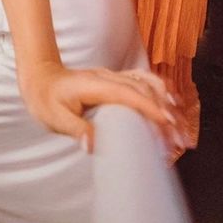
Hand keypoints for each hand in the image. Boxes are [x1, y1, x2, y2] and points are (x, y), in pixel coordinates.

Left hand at [21, 62, 184, 153]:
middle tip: (181, 139)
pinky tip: (172, 105)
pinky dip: (161, 93)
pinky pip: (144, 82)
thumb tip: (93, 145)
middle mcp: (109, 78)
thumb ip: (76, 129)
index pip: (130, 95)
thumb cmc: (46, 98)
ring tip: (182, 127)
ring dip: (168, 103)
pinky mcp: (117, 81)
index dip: (150, 108)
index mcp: (95, 85)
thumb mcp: (54, 118)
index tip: (167, 125)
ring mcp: (114, 77)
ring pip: (148, 83)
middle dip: (167, 113)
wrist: (40, 77)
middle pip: (146, 90)